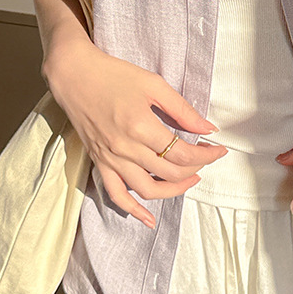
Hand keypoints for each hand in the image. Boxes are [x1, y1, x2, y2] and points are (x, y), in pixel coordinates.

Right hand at [44, 39, 227, 227]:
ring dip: (174, 190)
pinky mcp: (100, 163)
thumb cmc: (114, 75)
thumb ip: (183, 110)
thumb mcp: (154, 85)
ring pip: (148, 190)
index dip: (206, 155)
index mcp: (141, 127)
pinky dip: (133, 210)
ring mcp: (111, 158)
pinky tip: (149, 219)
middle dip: (196, 168)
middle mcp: (125, 148)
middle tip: (207, 159)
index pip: (182, 153)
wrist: (74, 74)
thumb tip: (208, 129)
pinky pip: (117, 195)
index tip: (219, 150)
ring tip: (190, 179)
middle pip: (170, 172)